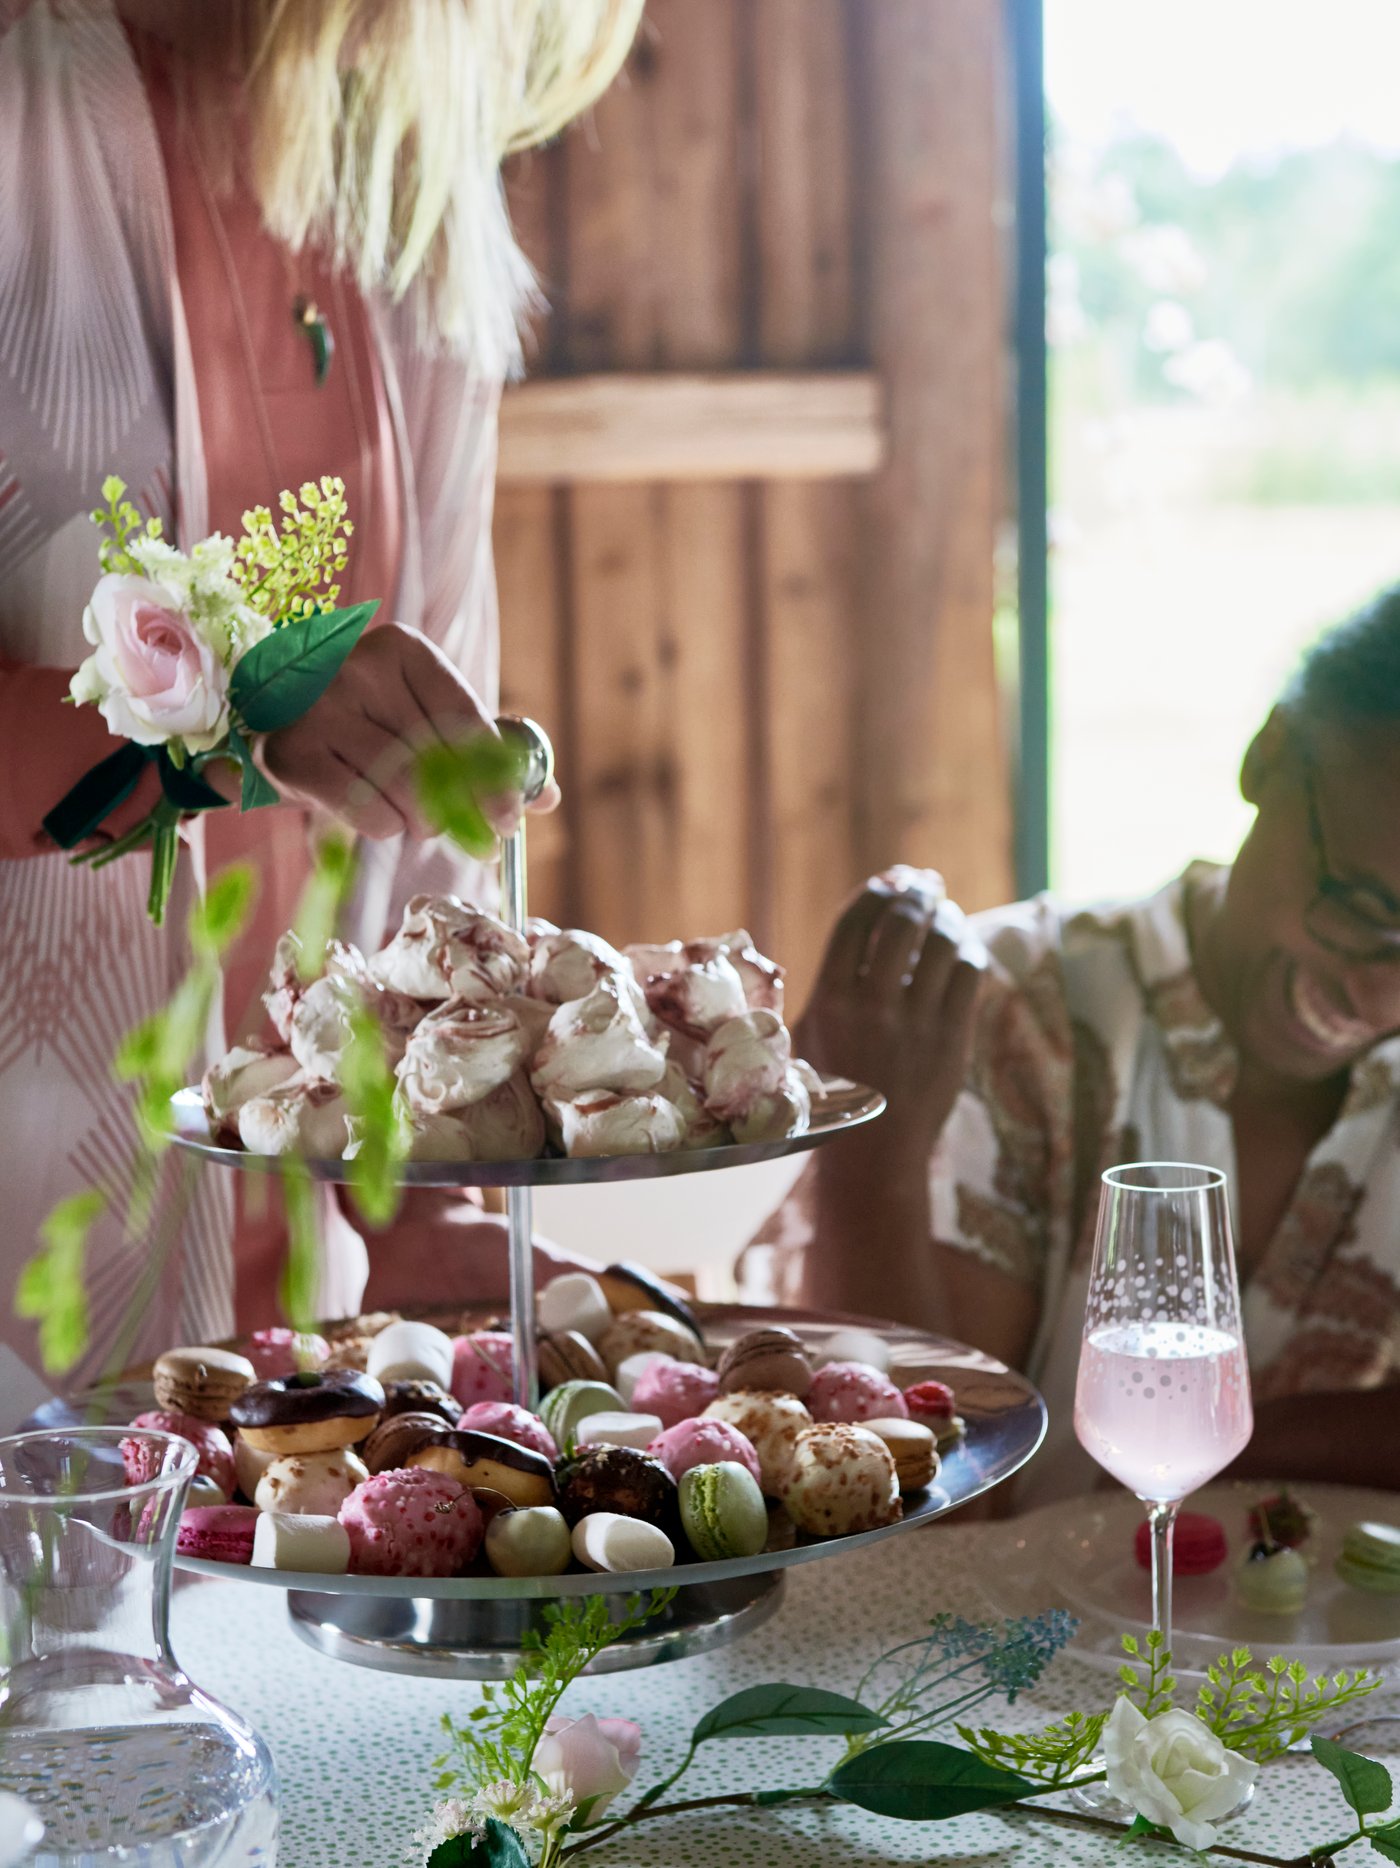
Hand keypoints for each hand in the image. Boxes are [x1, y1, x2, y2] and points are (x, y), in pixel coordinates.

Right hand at [255, 623, 558, 839]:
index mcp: (403, 650)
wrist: (276, 720)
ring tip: (417, 819)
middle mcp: (358, 668)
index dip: (494, 775)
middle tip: (471, 834)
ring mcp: (319, 709)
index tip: (509, 818)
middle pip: (437, 760)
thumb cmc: (368, 720)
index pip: (463, 717)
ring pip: (405, 789)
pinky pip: (365, 811)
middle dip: (462, 809)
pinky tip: (378, 815)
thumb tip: (546, 795)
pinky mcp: (291, 753)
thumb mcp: (425, 718)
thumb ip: (487, 751)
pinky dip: (384, 826)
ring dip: (423, 821)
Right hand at [798, 868, 985, 1159]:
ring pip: (940, 942)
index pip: (855, 921)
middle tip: (925, 885)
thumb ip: (829, 984)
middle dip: (916, 894)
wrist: (874, 1151)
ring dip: (945, 917)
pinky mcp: (952, 1037)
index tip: (889, 881)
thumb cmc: (835, 1090)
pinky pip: (968, 973)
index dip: (876, 891)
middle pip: (901, 922)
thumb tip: (862, 924)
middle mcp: (872, 1005)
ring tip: (945, 913)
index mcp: (830, 999)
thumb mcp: (810, 1035)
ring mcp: (915, 1021)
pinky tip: (963, 948)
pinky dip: (967, 950)